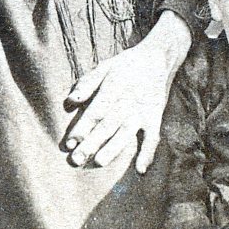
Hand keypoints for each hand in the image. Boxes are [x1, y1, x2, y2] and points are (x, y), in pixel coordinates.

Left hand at [62, 11, 189, 172]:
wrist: (158, 57)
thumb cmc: (126, 66)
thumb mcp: (104, 67)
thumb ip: (86, 84)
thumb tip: (70, 103)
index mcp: (114, 85)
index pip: (96, 110)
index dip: (82, 127)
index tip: (70, 143)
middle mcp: (128, 99)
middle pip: (108, 124)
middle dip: (91, 143)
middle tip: (76, 160)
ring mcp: (143, 110)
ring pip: (126, 132)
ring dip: (113, 148)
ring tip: (99, 162)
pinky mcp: (155, 117)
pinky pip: (152, 138)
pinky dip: (148, 154)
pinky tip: (140, 171)